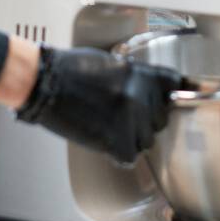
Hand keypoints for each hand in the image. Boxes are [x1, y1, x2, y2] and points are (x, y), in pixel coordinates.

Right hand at [17, 46, 185, 163]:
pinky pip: (129, 156)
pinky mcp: (115, 139)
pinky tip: (104, 141)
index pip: (174, 85)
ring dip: (130, 139)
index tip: (167, 100)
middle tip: (120, 117)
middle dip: (143, 121)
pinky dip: (117, 154)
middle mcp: (140, 94)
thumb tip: (147, 92)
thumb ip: (133, 78)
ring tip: (107, 128)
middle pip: (159, 119)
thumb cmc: (70, 69)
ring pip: (145, 141)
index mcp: (140, 73)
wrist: (45, 82)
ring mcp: (130, 117)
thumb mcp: (111, 64)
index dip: (168, 95)